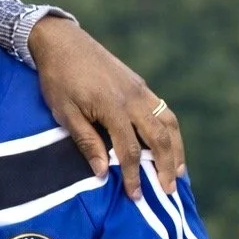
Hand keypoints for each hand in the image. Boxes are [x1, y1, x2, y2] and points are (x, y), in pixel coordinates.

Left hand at [29, 17, 184, 199]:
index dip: (132, 176)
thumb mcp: (65, 113)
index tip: (135, 196)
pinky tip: (170, 143)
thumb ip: (86, 142)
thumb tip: (101, 173)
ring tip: (179, 171)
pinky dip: (171, 130)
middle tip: (169, 191)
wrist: (63, 42)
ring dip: (176, 148)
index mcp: (113, 108)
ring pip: (168, 122)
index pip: (129, 150)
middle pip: (159, 138)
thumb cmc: (59, 80)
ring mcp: (140, 90)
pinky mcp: (140, 84)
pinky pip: (163, 110)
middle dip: (166, 166)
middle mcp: (133, 98)